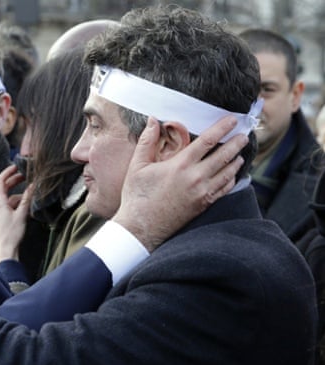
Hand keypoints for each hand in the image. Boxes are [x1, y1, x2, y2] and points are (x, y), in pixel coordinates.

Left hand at [0, 165, 32, 261]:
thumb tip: (33, 186)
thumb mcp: (22, 214)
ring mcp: (0, 213)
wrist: (5, 252)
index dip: (8, 172)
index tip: (16, 166)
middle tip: (26, 175)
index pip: (0, 181)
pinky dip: (19, 204)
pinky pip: (11, 207)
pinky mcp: (3, 220)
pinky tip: (28, 206)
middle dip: (15, 181)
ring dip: (20, 194)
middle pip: (4, 188)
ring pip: (10, 198)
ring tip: (32, 192)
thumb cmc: (11, 235)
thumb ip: (27, 199)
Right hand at [114, 116, 247, 250]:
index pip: (208, 141)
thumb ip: (146, 141)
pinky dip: (232, 179)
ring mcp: (202, 193)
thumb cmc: (137, 196)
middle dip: (236, 143)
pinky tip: (232, 173)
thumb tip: (153, 120)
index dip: (222, 128)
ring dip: (236, 160)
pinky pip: (224, 189)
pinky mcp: (203, 205)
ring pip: (228, 173)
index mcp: (180, 165)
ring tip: (240, 152)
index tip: (232, 120)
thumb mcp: (137, 166)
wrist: (141, 228)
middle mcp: (195, 178)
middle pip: (224, 155)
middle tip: (244, 134)